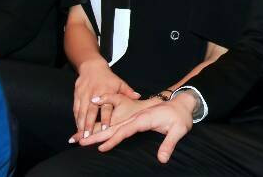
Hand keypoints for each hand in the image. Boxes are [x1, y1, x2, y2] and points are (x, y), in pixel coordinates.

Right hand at [74, 59, 139, 138]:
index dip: (105, 118)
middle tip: (88, 136)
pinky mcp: (77, 95)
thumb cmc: (108, 77)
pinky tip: (77, 126)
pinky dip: (76, 118)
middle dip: (89, 124)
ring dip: (81, 123)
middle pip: (91, 111)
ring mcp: (84, 95)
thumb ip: (128, 92)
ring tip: (81, 135)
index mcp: (106, 92)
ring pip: (81, 111)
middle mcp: (94, 94)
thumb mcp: (120, 83)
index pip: (106, 107)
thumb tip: (138, 97)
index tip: (105, 128)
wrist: (92, 67)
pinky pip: (76, 108)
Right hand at [79, 91, 197, 162]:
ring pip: (112, 125)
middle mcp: (137, 117)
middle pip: (114, 126)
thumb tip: (162, 159)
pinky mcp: (134, 119)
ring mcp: (134, 117)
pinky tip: (92, 134)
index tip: (102, 147)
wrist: (183, 103)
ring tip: (79, 138)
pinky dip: (103, 129)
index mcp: (146, 118)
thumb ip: (169, 144)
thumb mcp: (179, 130)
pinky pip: (116, 125)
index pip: (127, 130)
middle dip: (97, 134)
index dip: (114, 139)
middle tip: (81, 141)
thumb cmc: (181, 117)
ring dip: (96, 131)